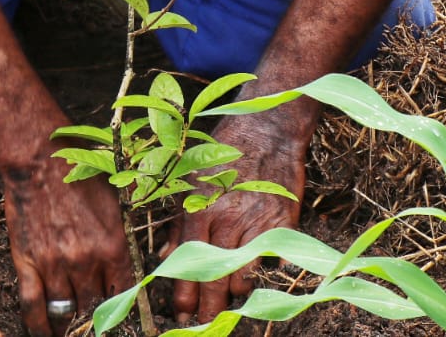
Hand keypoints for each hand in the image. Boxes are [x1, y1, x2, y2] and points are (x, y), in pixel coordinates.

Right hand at [2, 151, 135, 336]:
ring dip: (69, 323)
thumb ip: (124, 237)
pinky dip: (38, 326)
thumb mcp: (116, 204)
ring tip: (71, 330)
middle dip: (96, 320)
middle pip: (95, 308)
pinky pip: (33, 306)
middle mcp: (87, 262)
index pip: (124, 295)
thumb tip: (136, 263)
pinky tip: (45, 333)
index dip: (123, 312)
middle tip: (95, 325)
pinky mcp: (28, 264)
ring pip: (66, 311)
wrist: (40, 161)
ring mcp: (55, 266)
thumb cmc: (80, 176)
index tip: (120, 320)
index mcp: (114, 247)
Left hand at [166, 117, 307, 324]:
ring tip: (228, 298)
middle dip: (207, 307)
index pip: (186, 262)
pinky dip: (262, 272)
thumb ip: (179, 221)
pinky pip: (270, 260)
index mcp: (199, 208)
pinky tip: (254, 276)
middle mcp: (226, 219)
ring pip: (242, 275)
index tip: (180, 313)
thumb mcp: (191, 179)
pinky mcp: (281, 222)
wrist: (267, 128)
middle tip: (203, 323)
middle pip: (213, 277)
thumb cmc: (225, 151)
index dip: (184, 293)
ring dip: (233, 291)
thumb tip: (164, 256)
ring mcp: (255, 222)